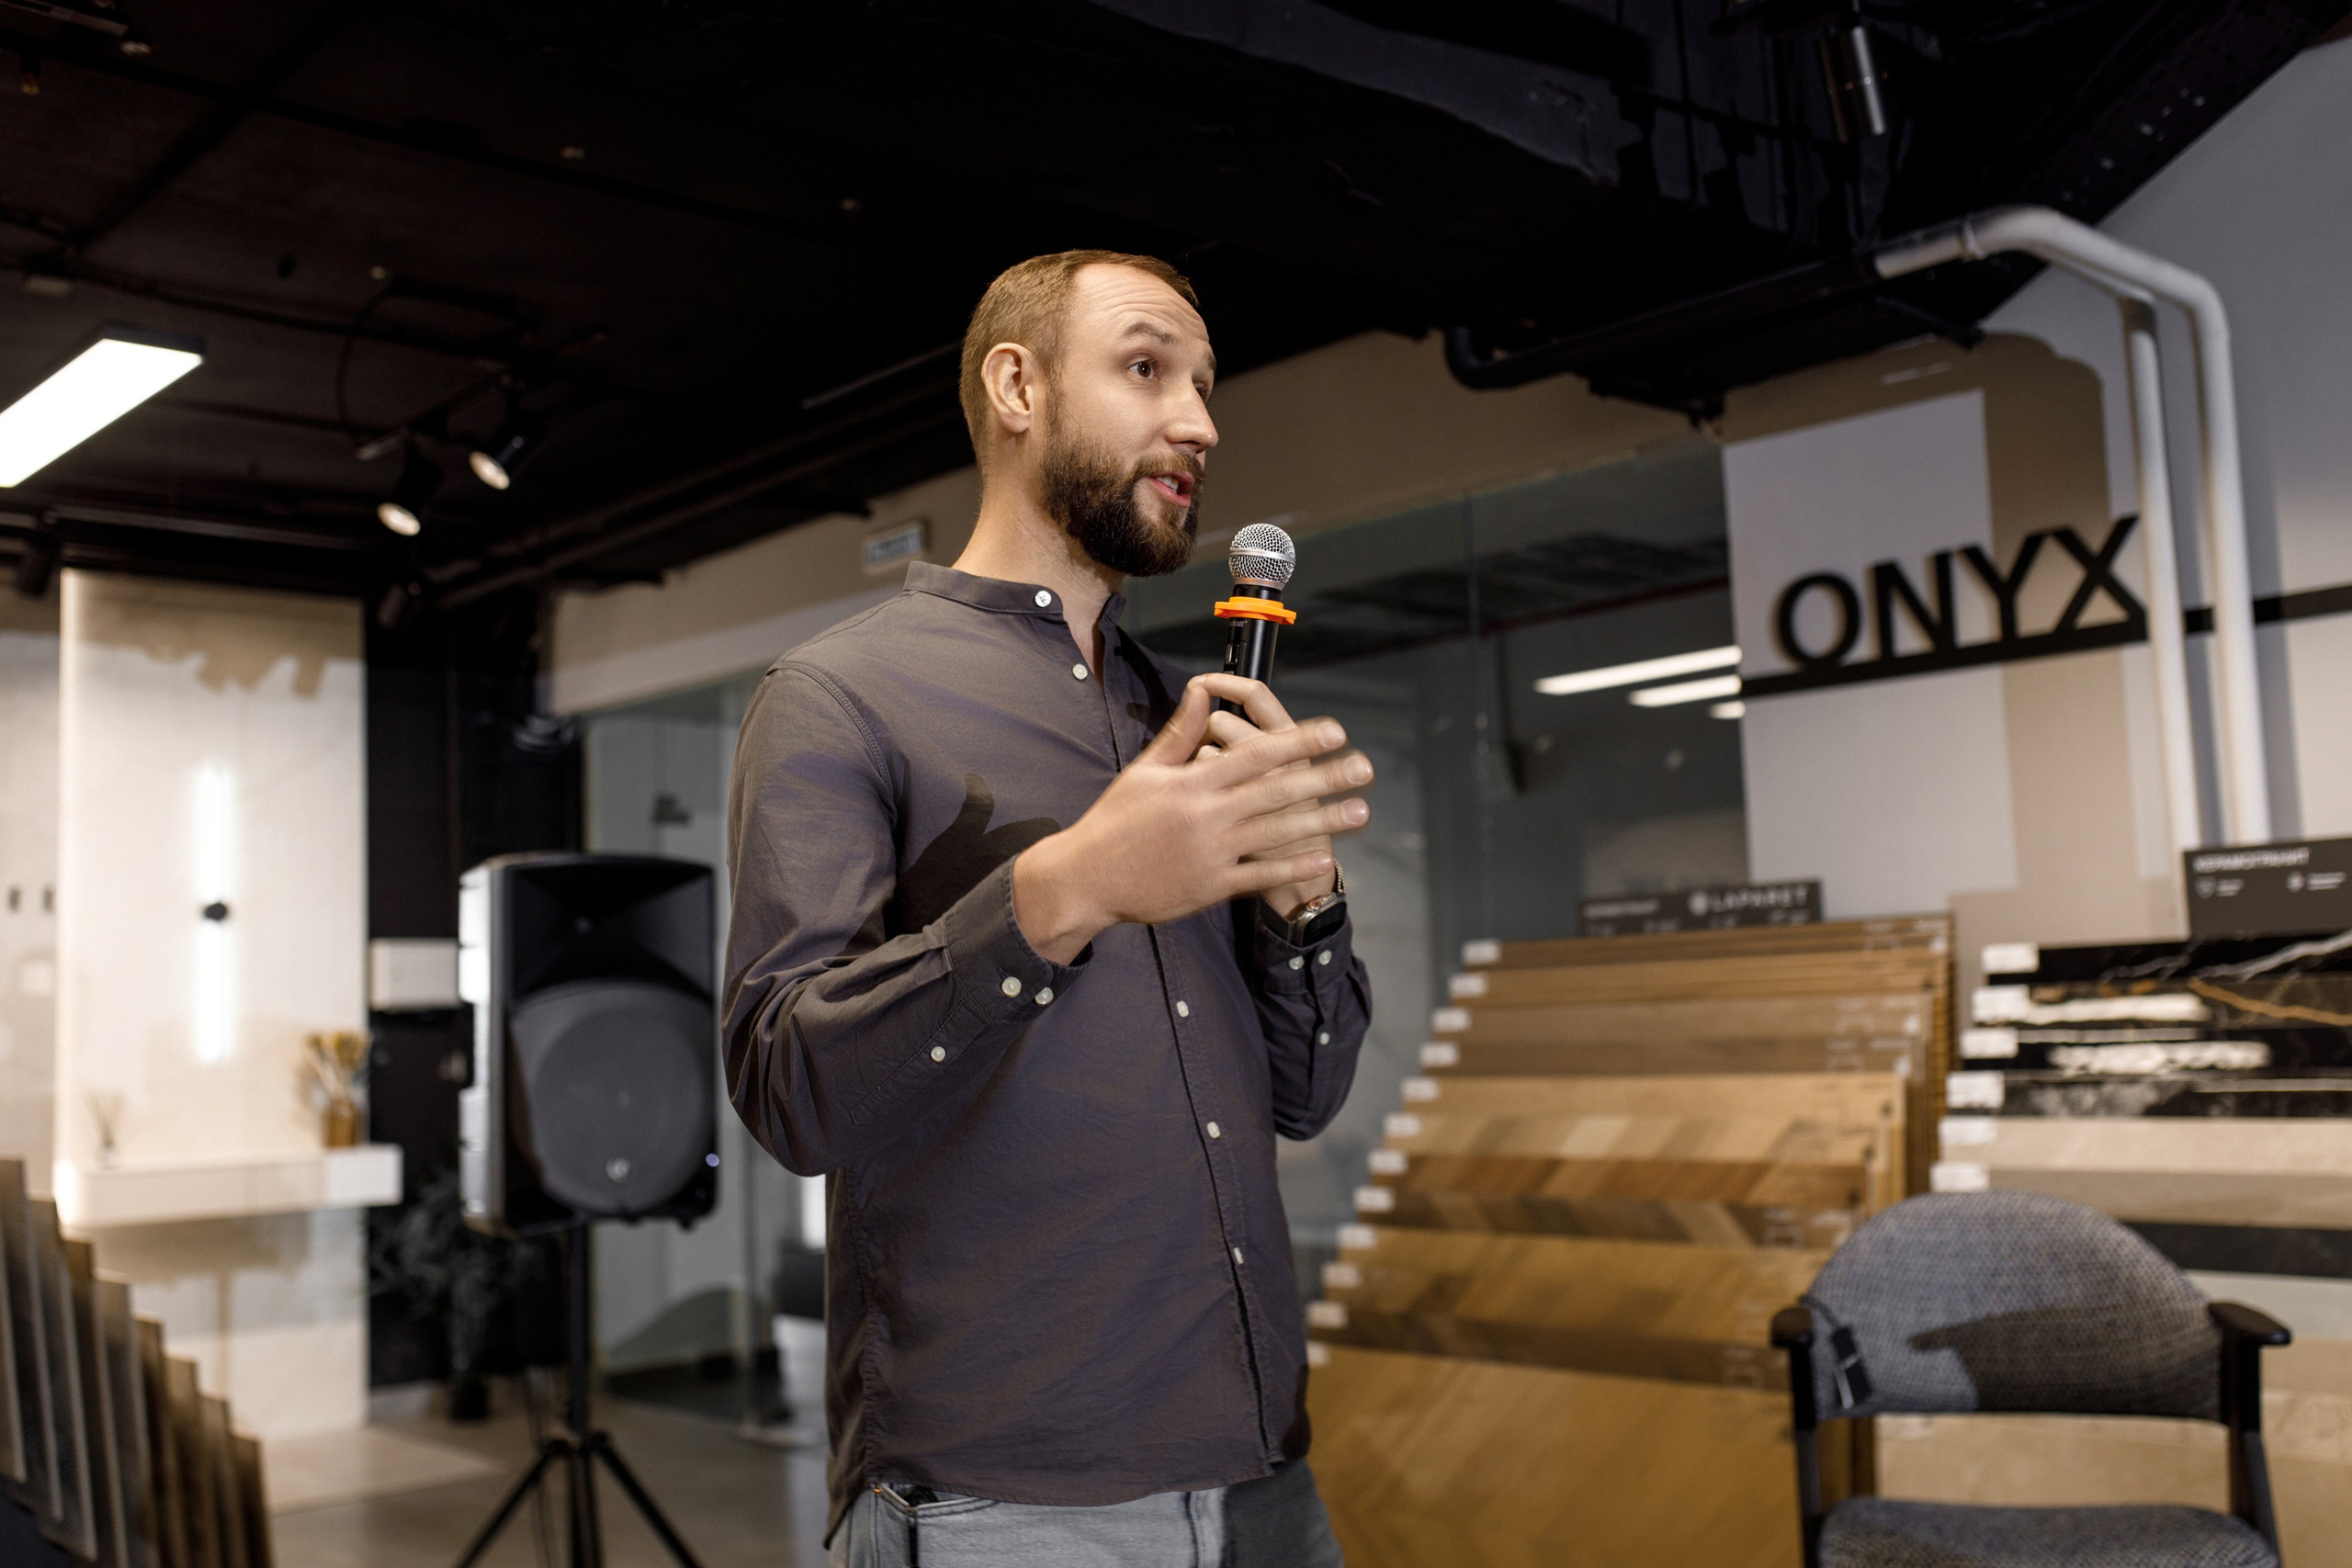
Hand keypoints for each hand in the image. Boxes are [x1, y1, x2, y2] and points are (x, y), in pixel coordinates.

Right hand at [1011, 674, 1372, 962]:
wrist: (1086, 878)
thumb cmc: (1115, 820)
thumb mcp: (1146, 770)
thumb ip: (1181, 731)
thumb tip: (1202, 689)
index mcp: (1193, 781)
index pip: (1255, 752)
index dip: (1299, 740)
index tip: (1334, 731)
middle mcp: (1206, 815)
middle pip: (1276, 790)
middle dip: (1324, 777)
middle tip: (1365, 767)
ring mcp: (1210, 853)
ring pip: (1276, 833)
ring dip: (1322, 821)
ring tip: (1360, 811)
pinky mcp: (1209, 887)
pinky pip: (1258, 876)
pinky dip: (1292, 868)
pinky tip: (1324, 858)